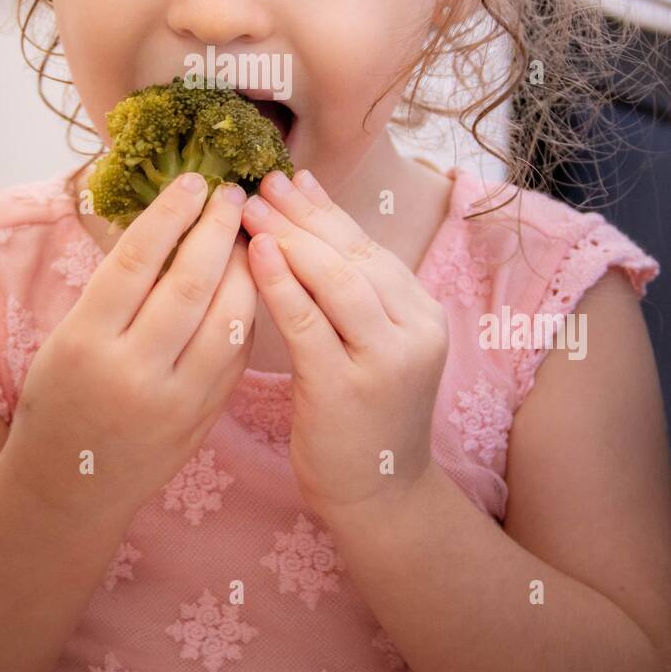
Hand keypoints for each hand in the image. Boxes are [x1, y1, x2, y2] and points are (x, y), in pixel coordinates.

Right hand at [4, 174, 256, 528]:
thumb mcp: (67, 337)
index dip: (171, 213)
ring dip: (246, 268)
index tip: (194, 180)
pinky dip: (246, 311)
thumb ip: (115, 289)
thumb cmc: (59, 398)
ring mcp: (174, 399)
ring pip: (227, 318)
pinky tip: (248, 284)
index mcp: (87, 340)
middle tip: (232, 195)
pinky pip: (236, 353)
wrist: (69, 486)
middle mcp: (133, 370)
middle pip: (190, 283)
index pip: (137, 260)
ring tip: (249, 234)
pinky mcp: (203, 419)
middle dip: (218, 230)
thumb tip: (166, 220)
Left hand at [241, 169, 448, 523]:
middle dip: (302, 215)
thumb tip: (306, 216)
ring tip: (248, 210)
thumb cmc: (363, 413)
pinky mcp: (347, 388)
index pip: (367, 246)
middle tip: (259, 184)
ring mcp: (385, 360)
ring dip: (288, 238)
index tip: (287, 177)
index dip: (324, 209)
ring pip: (335, 280)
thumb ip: (350, 291)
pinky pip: (308, 322)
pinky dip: (280, 283)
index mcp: (423, 312)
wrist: (379, 494)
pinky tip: (254, 256)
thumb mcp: (371, 344)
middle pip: (352, 256)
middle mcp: (415, 330)